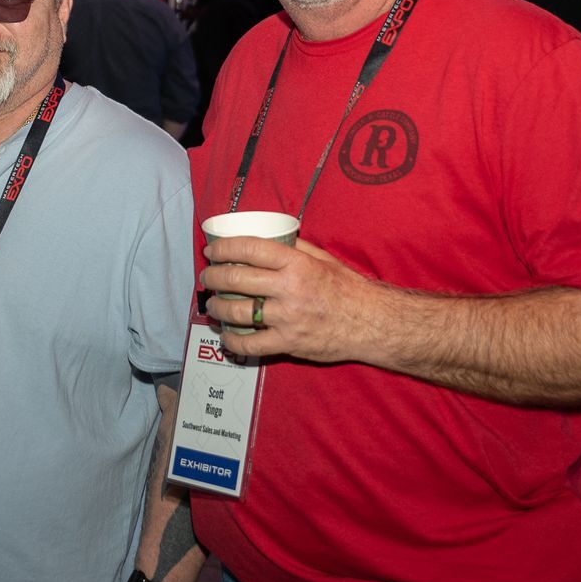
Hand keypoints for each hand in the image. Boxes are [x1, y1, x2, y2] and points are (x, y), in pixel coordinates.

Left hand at [200, 235, 390, 364]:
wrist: (372, 323)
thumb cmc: (348, 289)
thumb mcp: (323, 260)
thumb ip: (295, 248)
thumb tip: (267, 237)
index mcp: (297, 264)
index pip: (250, 249)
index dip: (224, 248)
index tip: (212, 251)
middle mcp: (289, 289)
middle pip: (236, 279)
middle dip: (213, 277)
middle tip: (208, 277)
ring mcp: (287, 318)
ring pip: (237, 312)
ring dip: (217, 308)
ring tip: (212, 306)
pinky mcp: (289, 343)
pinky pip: (251, 344)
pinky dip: (232, 342)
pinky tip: (226, 336)